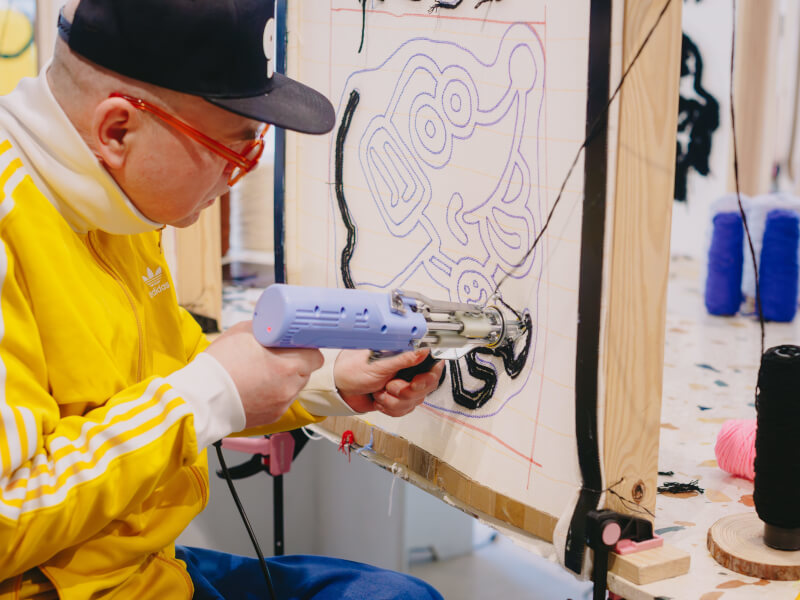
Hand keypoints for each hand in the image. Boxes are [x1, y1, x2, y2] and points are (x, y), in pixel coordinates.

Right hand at [204, 321, 323, 427]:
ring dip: (285, 379)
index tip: (295, 344)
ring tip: (262, 373)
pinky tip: (256, 387)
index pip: (315, 356)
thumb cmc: (220, 364)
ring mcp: (282, 405)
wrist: (201, 398)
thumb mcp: (244, 332)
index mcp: (289, 365)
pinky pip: (281, 401)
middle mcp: (290, 388)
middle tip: (276, 356)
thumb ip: (267, 329)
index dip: (305, 347)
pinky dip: (273, 394)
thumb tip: (274, 326)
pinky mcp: (272, 417)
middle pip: (305, 372)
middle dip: (294, 362)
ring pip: (294, 387)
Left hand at [334, 349, 444, 415]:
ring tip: (380, 392)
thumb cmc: (353, 370)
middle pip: (426, 386)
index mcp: (405, 354)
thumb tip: (423, 351)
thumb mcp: (380, 363)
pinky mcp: (398, 398)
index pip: (432, 364)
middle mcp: (408, 369)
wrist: (340, 389)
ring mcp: (404, 384)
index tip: (416, 382)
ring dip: (394, 401)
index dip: (428, 376)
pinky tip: (380, 400)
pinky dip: (390, 408)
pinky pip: (405, 410)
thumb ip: (404, 358)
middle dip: (405, 391)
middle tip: (390, 386)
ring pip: (415, 401)